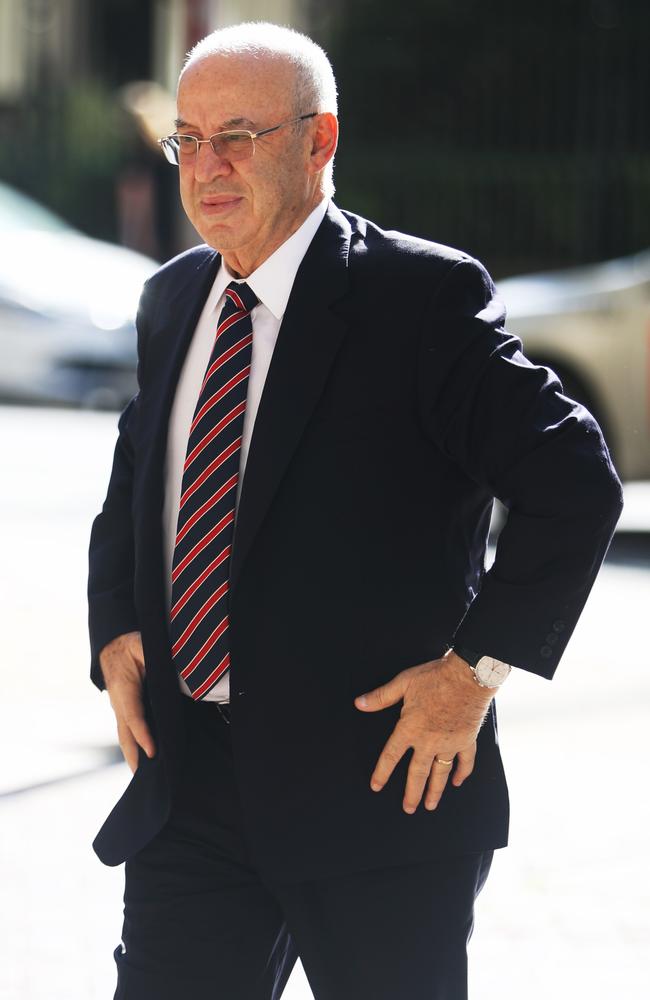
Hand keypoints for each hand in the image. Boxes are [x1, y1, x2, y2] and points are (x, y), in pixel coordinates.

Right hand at [99, 631, 155, 773]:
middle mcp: (119, 704)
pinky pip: (129, 732)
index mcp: (124, 689)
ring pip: (125, 737)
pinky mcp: (125, 711)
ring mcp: (120, 709)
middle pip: (125, 736)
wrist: (113, 647)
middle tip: (143, 778)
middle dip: (134, 757)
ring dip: (132, 756)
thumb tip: (168, 661)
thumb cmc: (130, 646)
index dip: (142, 735)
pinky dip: (135, 746)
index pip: (134, 717)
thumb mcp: (141, 644)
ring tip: (143, 776)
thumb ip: (149, 653)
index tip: (152, 752)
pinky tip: (145, 758)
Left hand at [354, 651, 494, 813]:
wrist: (468, 676)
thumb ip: (381, 696)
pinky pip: (464, 762)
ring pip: (440, 773)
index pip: (391, 756)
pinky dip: (461, 773)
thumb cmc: (433, 677)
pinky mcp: (467, 740)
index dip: (382, 772)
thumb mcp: (403, 682)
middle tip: (408, 809)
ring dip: (435, 790)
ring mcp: (449, 743)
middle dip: (412, 793)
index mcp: (409, 728)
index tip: (376, 786)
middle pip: (417, 773)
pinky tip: (457, 782)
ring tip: (430, 805)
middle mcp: (428, 742)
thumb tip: (358, 704)